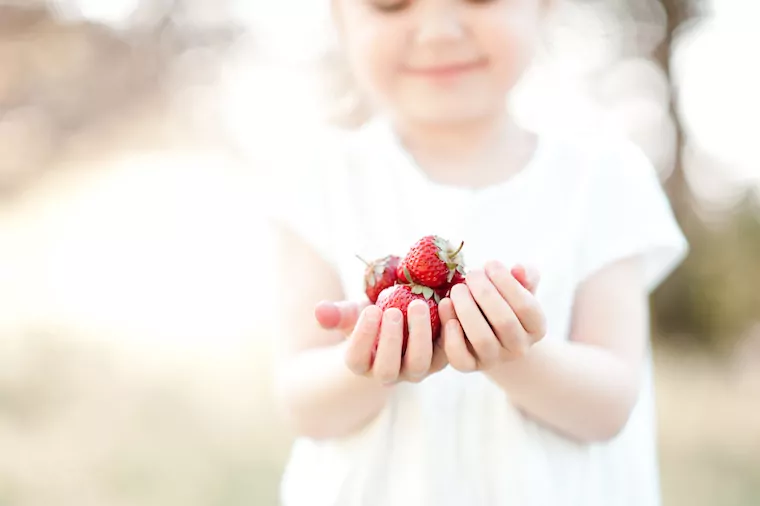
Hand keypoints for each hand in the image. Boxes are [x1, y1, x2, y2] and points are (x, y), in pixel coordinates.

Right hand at [315, 300, 447, 384]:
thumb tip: (319, 310)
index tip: (369, 310)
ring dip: (419, 336)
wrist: (399, 318)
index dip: (362, 337)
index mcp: (362, 364)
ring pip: (419, 364)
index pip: (356, 359)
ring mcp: (415, 369)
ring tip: (418, 305)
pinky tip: (444, 304)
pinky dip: (447, 330)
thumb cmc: (370, 317)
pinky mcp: (439, 358)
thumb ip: (336, 313)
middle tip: (391, 310)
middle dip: (389, 341)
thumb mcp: (352, 313)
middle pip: (387, 369)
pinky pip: (446, 352)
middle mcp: (388, 373)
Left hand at [438, 261, 546, 371]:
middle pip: (504, 322)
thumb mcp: (519, 287)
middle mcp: (519, 348)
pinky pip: (460, 359)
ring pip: (482, 339)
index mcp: (536, 328)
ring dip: (467, 310)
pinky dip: (451, 335)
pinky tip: (446, 307)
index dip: (507, 283)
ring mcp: (494, 359)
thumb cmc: (505, 300)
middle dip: (485, 293)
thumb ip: (525, 276)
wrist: (490, 330)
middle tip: (471, 274)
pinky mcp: (469, 366)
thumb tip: (519, 269)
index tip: (490, 263)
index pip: (526, 307)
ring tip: (458, 289)